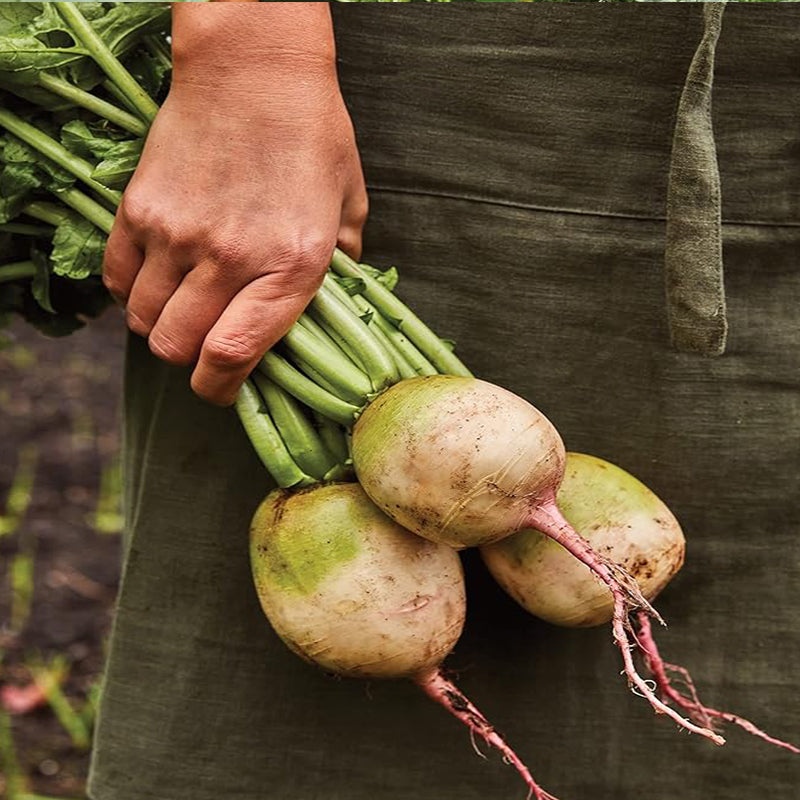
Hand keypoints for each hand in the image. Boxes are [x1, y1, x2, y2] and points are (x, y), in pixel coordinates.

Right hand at [102, 3, 366, 405]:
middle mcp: (229, 258)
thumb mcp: (348, 209)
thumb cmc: (314, 137)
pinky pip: (116, 279)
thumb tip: (325, 310)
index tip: (222, 389)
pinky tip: (156, 279)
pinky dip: (131, 293)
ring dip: (160, 327)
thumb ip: (340, 270)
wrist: (255, 69)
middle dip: (189, 360)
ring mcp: (177, 233)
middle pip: (177, 348)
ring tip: (183, 308)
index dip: (220, 389)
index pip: (232, 356)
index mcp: (290, 267)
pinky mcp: (140, 208)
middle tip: (205, 344)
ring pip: (143, 320)